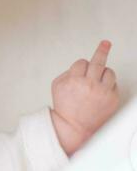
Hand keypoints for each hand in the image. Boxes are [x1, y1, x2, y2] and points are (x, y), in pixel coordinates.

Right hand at [50, 41, 118, 155]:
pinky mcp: (112, 99)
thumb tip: (81, 65)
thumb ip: (68, 72)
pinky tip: (101, 92)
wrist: (74, 128)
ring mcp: (103, 92)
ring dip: (103, 73)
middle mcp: (90, 84)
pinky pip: (114, 85)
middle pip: (98, 61)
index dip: (79, 67)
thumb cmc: (65, 107)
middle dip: (102, 49)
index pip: (81, 62)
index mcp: (74, 80)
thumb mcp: (57, 85)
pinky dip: (108, 86)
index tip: (81, 69)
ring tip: (98, 79)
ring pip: (109, 72)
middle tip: (106, 43)